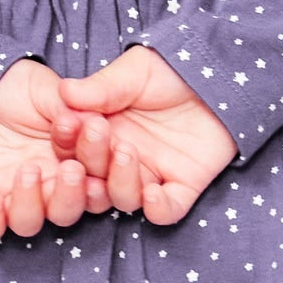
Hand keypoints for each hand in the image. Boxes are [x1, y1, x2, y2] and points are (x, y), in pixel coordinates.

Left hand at [0, 57, 111, 243]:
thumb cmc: (18, 90)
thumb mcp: (49, 90)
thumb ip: (73, 108)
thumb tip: (94, 121)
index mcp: (74, 165)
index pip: (101, 185)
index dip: (112, 177)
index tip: (114, 153)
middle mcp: (47, 188)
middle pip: (69, 211)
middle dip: (73, 194)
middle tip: (71, 168)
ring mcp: (14, 198)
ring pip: (30, 224)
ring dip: (32, 203)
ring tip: (28, 169)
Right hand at [56, 45, 237, 224]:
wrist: (217, 75)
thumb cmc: (171, 70)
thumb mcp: (134, 72)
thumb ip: (101, 86)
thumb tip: (64, 91)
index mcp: (101, 134)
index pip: (73, 150)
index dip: (67, 141)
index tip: (68, 122)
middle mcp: (121, 160)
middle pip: (93, 178)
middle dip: (91, 158)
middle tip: (98, 131)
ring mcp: (152, 175)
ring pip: (124, 199)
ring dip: (120, 181)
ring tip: (126, 151)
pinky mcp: (183, 186)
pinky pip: (167, 211)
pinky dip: (158, 209)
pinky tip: (153, 193)